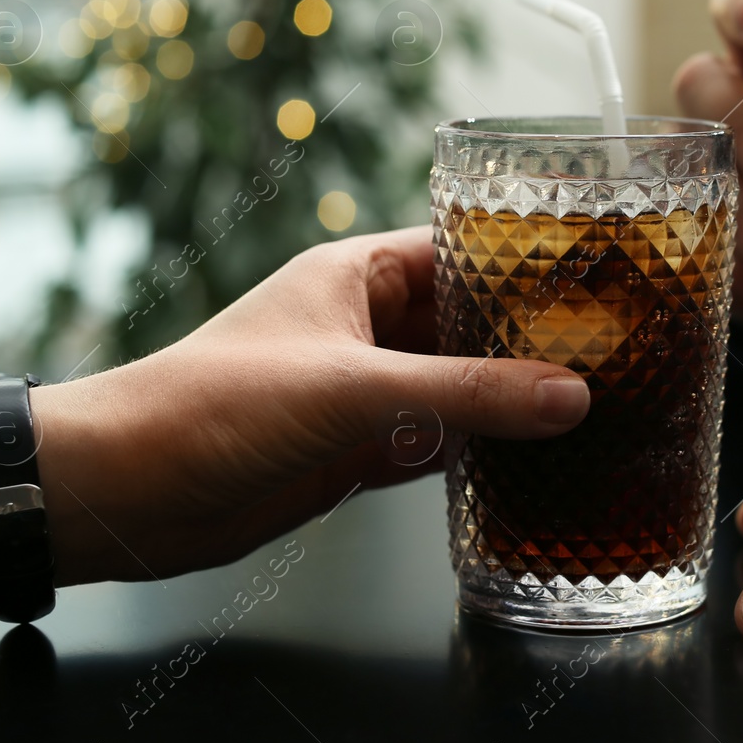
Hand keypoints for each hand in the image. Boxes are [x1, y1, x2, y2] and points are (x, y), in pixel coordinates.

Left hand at [37, 226, 590, 583]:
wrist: (124, 492)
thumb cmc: (215, 406)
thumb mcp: (352, 390)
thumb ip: (465, 395)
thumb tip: (571, 396)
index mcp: (356, 275)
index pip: (461, 250)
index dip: (528, 261)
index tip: (602, 275)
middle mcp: (365, 327)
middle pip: (470, 324)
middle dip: (533, 338)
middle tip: (618, 351)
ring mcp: (363, 391)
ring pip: (459, 387)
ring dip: (511, 399)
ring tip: (597, 406)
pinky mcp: (356, 451)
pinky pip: (437, 443)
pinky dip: (480, 454)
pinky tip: (534, 464)